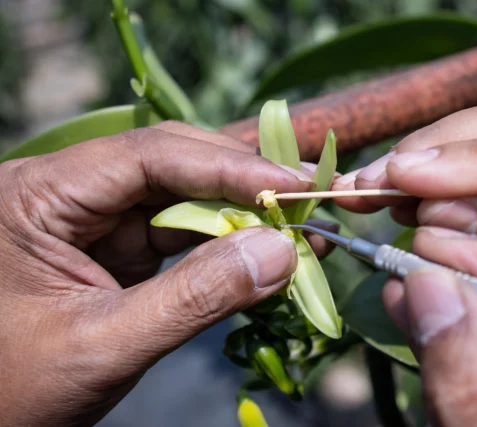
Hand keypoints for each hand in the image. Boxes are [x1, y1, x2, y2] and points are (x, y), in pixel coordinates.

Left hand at [0, 122, 328, 425]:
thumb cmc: (15, 390)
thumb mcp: (104, 346)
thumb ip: (194, 299)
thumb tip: (280, 253)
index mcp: (39, 196)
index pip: (147, 156)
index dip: (227, 167)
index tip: (291, 187)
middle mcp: (68, 192)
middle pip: (171, 164)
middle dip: (242, 184)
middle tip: (308, 199)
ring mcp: (96, 218)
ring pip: (184, 195)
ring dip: (242, 213)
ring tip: (299, 227)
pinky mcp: (117, 245)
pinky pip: (181, 231)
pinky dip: (225, 243)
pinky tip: (263, 250)